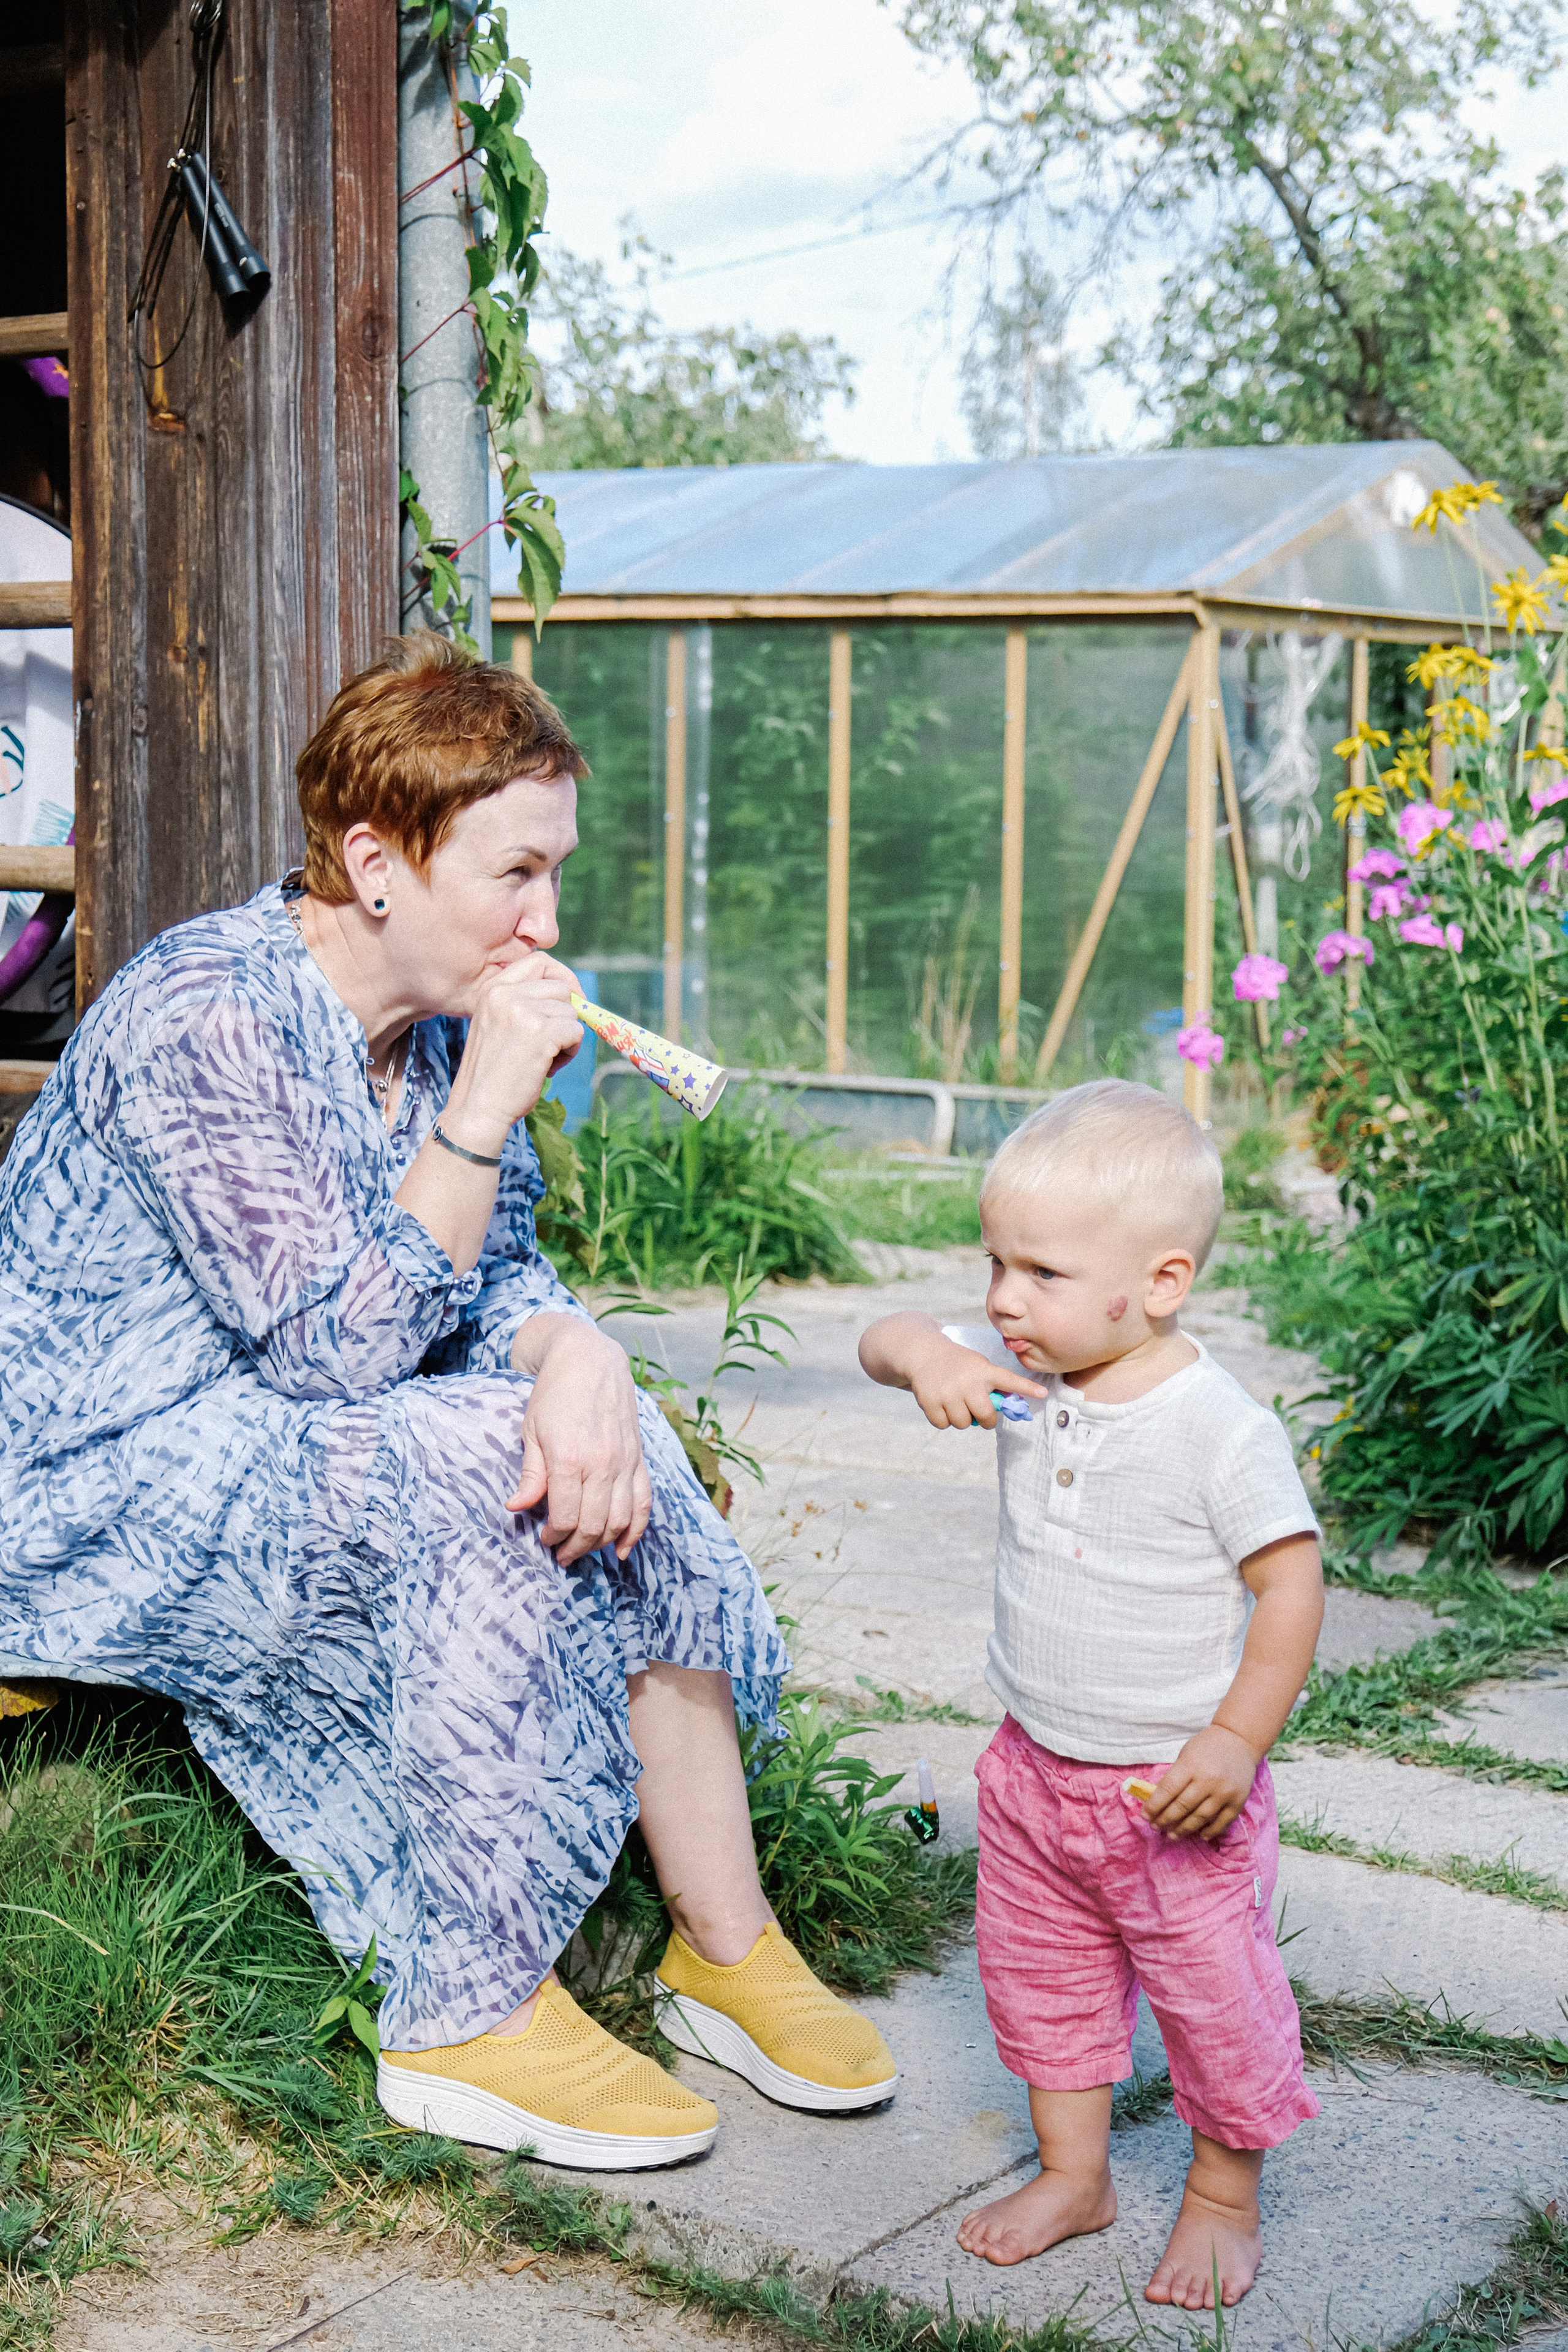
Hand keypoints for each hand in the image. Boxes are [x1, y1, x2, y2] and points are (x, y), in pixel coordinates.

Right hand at [442, 952, 583, 1151]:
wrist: (477, 1109)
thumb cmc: (491, 1073)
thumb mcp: (497, 1024)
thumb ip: (523, 1003)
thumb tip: (570, 992)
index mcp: (492, 988)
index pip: (538, 961)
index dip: (561, 977)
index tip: (570, 999)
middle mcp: (504, 993)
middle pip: (561, 987)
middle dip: (567, 1013)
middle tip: (555, 1040)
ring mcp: (522, 1011)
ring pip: (571, 1012)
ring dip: (566, 1037)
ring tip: (543, 1059)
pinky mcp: (541, 1033)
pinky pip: (576, 1032)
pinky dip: (570, 1052)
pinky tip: (548, 1067)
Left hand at [508, 1323, 651, 1564]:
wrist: (589, 1359)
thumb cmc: (553, 1394)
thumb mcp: (532, 1431)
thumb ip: (531, 1474)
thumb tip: (517, 1508)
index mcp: (569, 1458)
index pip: (566, 1518)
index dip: (553, 1537)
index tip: (544, 1539)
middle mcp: (602, 1464)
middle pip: (593, 1526)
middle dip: (575, 1548)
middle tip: (561, 1554)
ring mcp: (625, 1462)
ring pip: (619, 1520)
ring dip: (601, 1543)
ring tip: (584, 1550)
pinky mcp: (638, 1459)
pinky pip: (643, 1503)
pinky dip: (635, 1531)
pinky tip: (622, 1549)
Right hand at [904, 1329, 1047, 1430]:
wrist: (923, 1353)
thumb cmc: (958, 1364)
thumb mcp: (977, 1366)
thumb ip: (992, 1385)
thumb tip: (1009, 1410)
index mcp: (983, 1371)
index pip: (1009, 1380)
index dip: (1026, 1388)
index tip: (1043, 1393)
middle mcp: (968, 1381)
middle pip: (986, 1416)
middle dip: (985, 1419)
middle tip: (979, 1412)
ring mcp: (948, 1392)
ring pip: (963, 1423)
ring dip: (961, 1418)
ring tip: (955, 1402)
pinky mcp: (930, 1401)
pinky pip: (943, 1424)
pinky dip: (943, 1419)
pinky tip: (940, 1404)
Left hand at [1140, 1725, 1258, 1842]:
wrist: (1239, 1740)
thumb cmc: (1207, 1746)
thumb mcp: (1185, 1755)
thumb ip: (1175, 1776)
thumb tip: (1158, 1801)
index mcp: (1191, 1765)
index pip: (1168, 1790)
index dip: (1154, 1805)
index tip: (1145, 1815)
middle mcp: (1208, 1780)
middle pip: (1182, 1807)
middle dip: (1165, 1819)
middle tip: (1155, 1826)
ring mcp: (1225, 1792)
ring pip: (1200, 1818)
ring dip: (1184, 1829)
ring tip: (1172, 1835)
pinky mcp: (1238, 1801)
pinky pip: (1222, 1822)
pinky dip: (1211, 1831)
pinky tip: (1200, 1835)